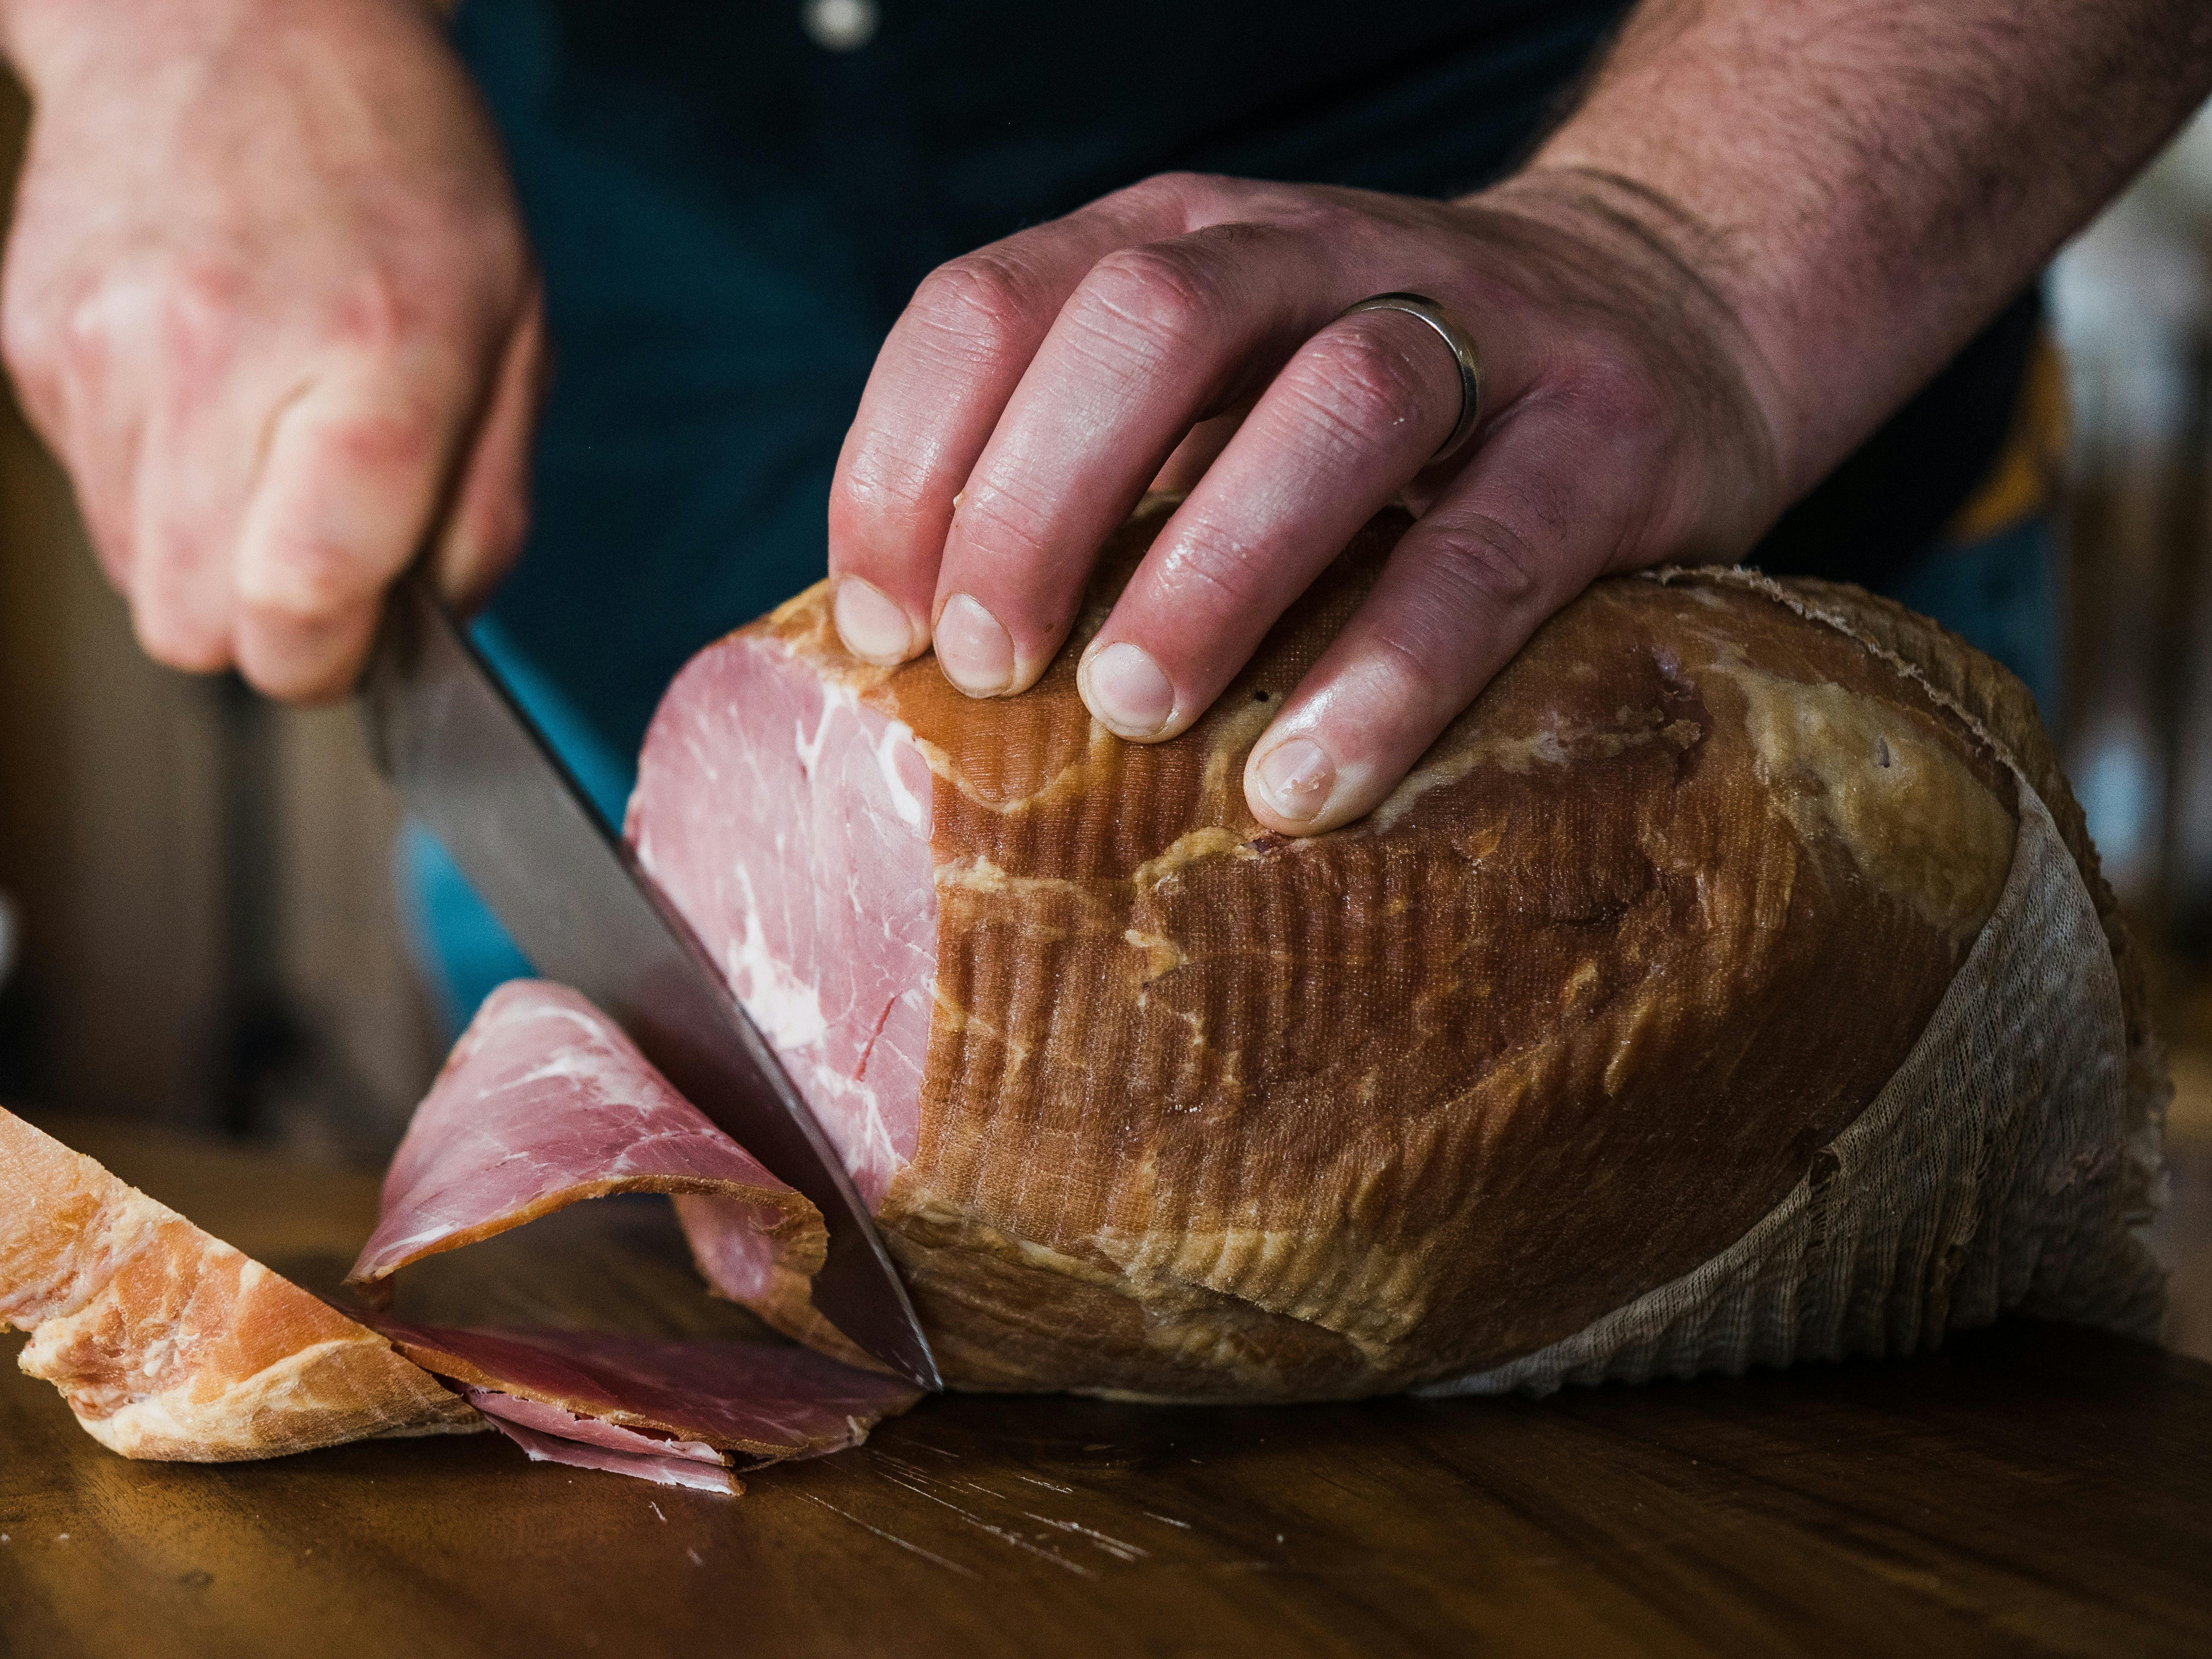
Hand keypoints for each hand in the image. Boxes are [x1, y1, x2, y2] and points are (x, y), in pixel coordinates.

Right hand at [0, 0, 542, 700]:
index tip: (359, 632)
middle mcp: (217, 356)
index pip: (299, 603)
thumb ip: (485, 511)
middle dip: (264, 628)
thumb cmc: (397, 174)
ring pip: (137, 579)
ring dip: (208, 553)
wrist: (223, 16)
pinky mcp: (36, 349)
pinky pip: (96, 499)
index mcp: (371, 358)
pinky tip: (202, 391)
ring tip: (262, 437)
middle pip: (195, 629)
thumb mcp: (514, 329)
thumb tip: (433, 636)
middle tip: (319, 546)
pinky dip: (157, 486)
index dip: (328, 661)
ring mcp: (104, 353)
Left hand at [826, 170, 1786, 835]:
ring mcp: (1477, 327)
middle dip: (1037, 503)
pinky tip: (1302, 782)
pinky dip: (1386, 672)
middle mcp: (1311, 253)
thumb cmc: (1373, 414)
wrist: (1660, 311)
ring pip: (1331, 408)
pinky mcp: (1603, 438)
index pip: (993, 305)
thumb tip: (915, 658)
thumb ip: (1085, 473)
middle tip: (989, 672)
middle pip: (1148, 323)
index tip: (884, 630)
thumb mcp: (1210, 390)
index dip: (910, 465)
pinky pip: (1485, 554)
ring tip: (1132, 713)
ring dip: (1208, 570)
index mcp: (1177, 243)